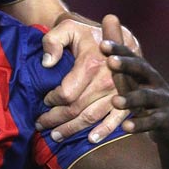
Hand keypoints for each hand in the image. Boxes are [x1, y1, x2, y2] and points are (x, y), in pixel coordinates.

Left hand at [36, 14, 140, 142]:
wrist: (117, 35)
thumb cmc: (87, 33)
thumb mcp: (67, 28)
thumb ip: (52, 41)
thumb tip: (47, 63)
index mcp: (92, 64)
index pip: (67, 93)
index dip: (52, 101)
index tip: (44, 101)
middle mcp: (107, 80)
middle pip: (76, 108)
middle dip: (56, 119)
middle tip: (40, 124)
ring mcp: (118, 92)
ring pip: (91, 117)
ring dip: (72, 129)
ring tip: (55, 136)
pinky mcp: (127, 99)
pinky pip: (115, 119)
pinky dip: (103, 132)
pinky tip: (91, 140)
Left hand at [101, 14, 168, 143]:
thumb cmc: (148, 101)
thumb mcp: (135, 82)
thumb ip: (120, 64)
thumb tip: (105, 28)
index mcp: (145, 73)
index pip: (131, 56)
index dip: (119, 49)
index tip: (102, 44)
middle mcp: (156, 83)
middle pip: (142, 70)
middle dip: (127, 65)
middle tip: (109, 61)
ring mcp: (164, 101)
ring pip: (147, 97)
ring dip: (131, 99)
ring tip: (114, 101)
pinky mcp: (168, 121)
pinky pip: (153, 122)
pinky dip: (140, 124)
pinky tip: (126, 127)